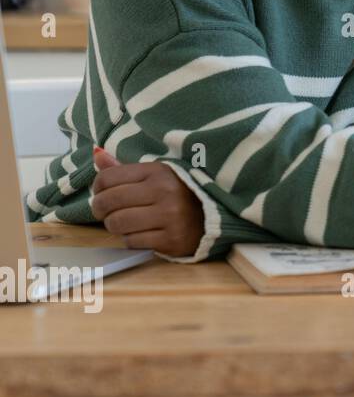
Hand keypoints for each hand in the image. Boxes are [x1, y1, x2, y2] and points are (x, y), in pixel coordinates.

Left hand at [90, 147, 204, 257]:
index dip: (98, 188)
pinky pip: (132, 242)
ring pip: (117, 224)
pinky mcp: (171, 239)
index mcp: (159, 171)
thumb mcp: (156, 175)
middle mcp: (164, 191)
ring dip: (115, 226)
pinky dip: (131, 239)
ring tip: (125, 223)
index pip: (108, 178)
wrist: (214, 218)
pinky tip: (143, 233)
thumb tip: (97, 154)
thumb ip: (124, 168)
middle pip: (108, 201)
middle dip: (100, 209)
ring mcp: (169, 217)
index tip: (104, 193)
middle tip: (106, 212)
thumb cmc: (179, 193)